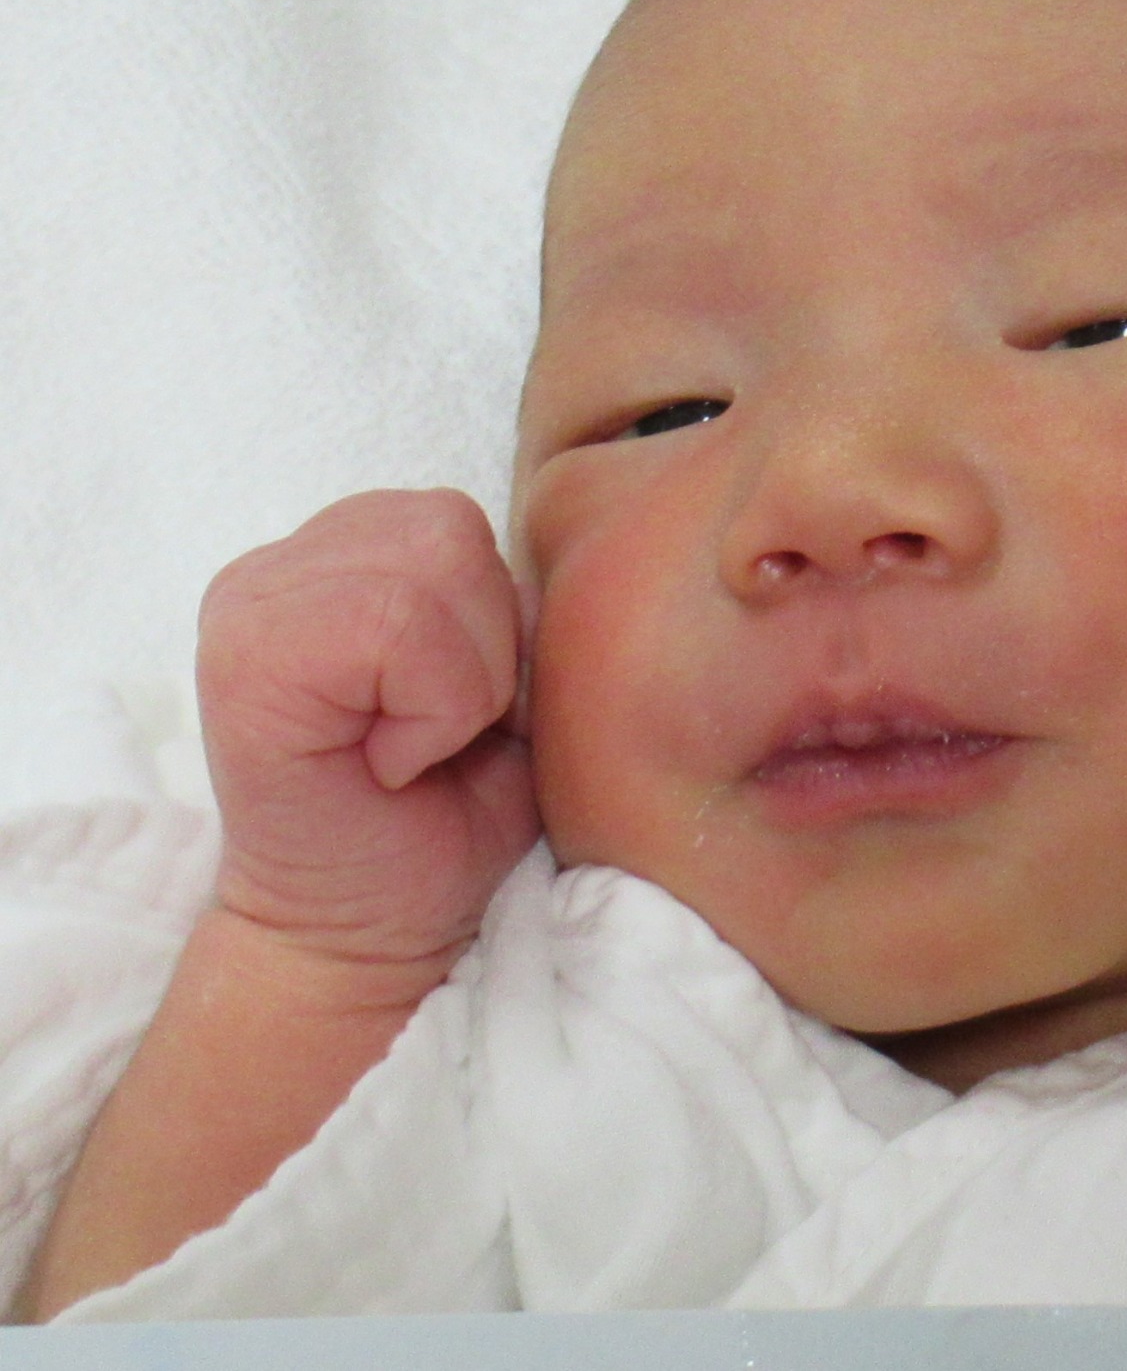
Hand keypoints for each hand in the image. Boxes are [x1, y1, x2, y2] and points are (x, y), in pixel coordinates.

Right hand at [196, 489, 539, 973]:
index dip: (498, 623)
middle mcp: (280, 567)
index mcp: (340, 557)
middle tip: (442, 736)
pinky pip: (392, 625)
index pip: (458, 521)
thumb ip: (514, 605)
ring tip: (417, 748)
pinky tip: (392, 762)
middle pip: (449, 529)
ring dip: (461, 683)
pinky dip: (431, 708)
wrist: (372, 933)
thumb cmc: (447, 818)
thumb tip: (553, 574)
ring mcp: (250, 605)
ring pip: (430, 567)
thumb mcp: (510, 687)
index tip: (464, 716)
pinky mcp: (245, 659)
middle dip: (487, 646)